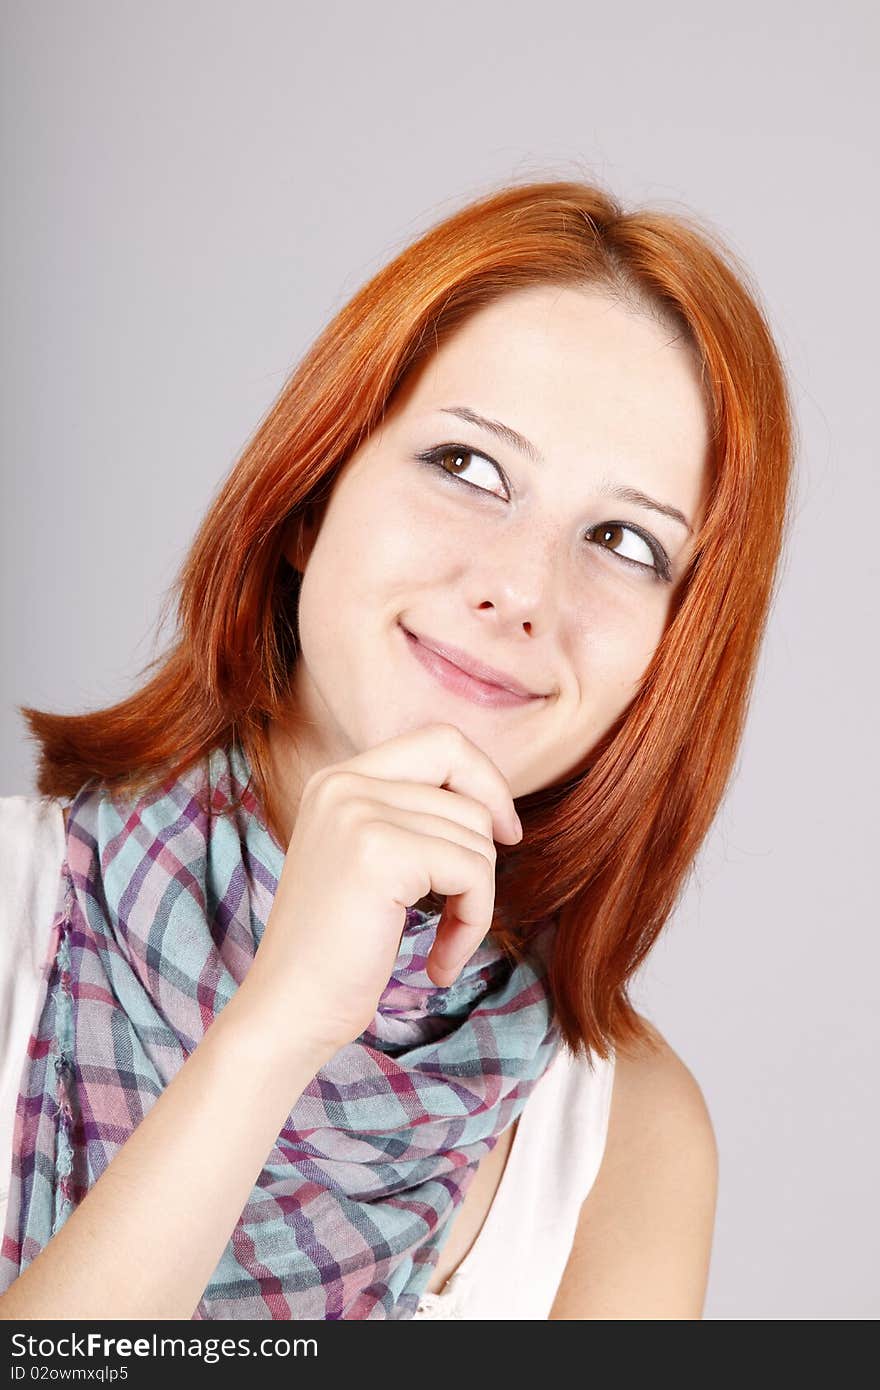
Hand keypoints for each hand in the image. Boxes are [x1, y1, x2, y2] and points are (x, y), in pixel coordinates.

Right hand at [235, 722, 521, 1059]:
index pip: (442, 740)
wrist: (288, 1011)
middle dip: (483, 857)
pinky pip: (472, 873)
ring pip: (476, 838)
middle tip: (469, 906)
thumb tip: (494, 800)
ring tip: (442, 945)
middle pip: (467, 794)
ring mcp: (358, 812)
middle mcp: (343, 783)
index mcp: (338, 779)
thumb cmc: (337, 951)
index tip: (502, 833)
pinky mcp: (379, 852)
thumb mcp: (368, 861)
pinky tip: (439, 962)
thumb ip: (410, 817)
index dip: (486, 781)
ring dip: (475, 903)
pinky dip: (472, 924)